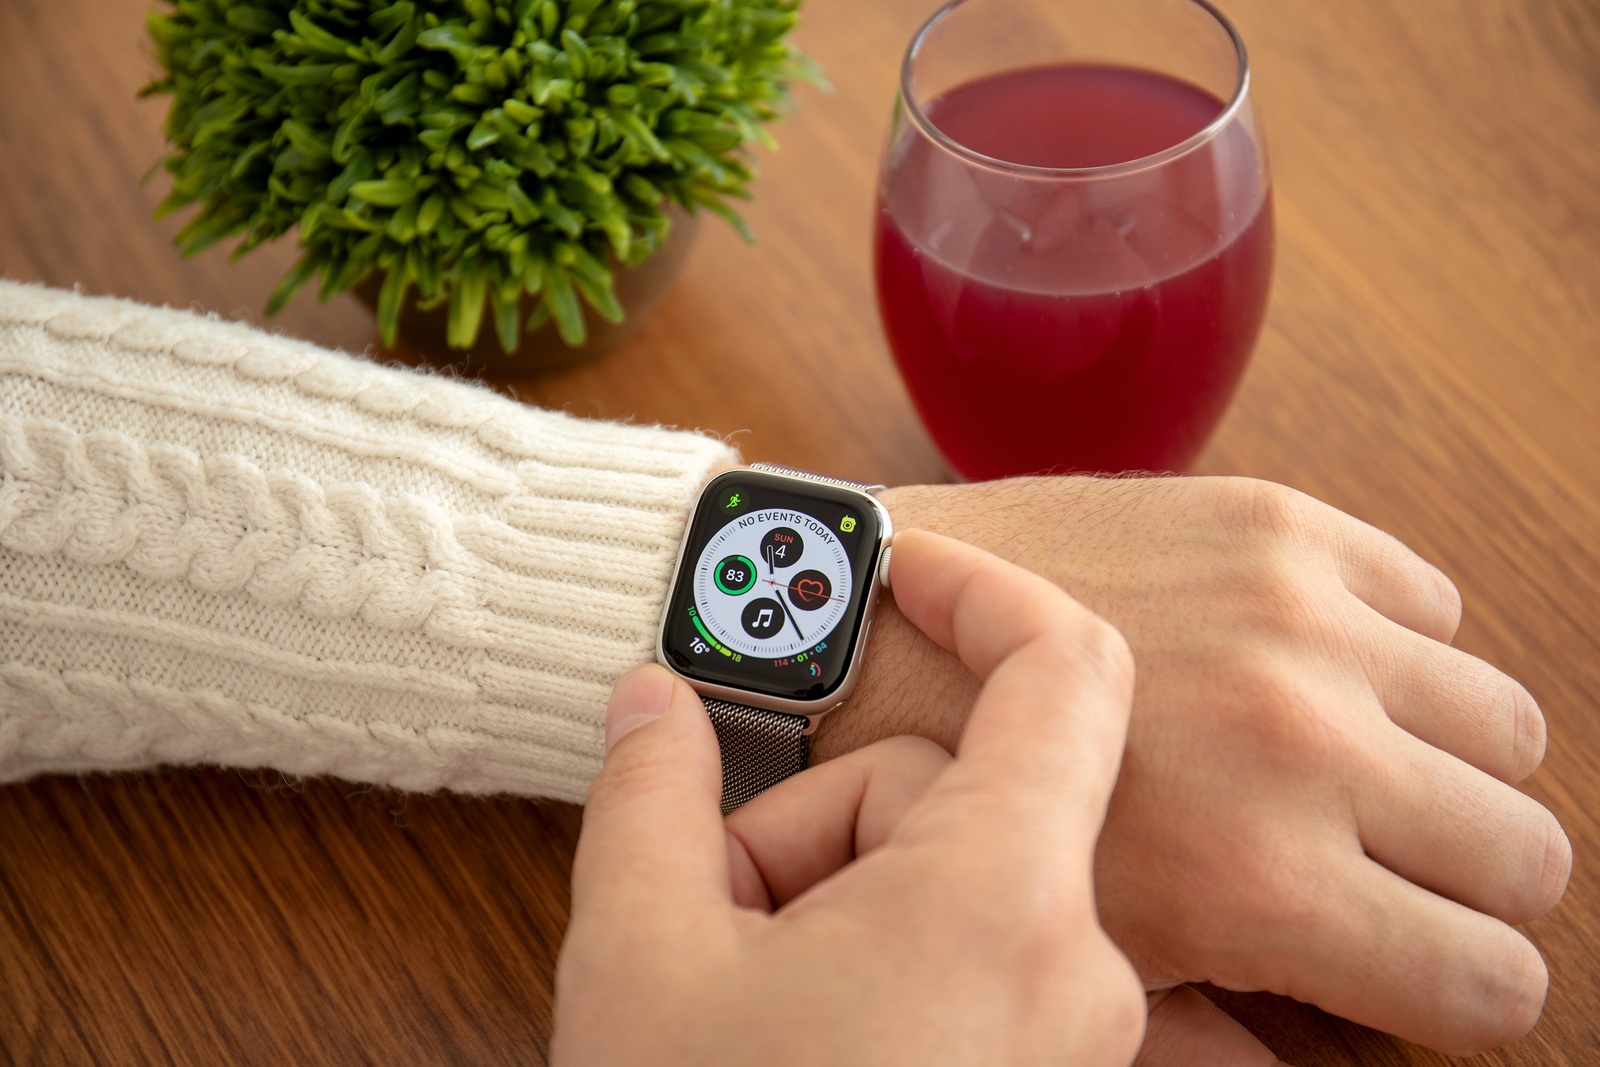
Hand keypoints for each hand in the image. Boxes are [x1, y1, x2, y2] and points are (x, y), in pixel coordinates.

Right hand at [553, 531, 1144, 1066]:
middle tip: (716, 912)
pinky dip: (889, 958)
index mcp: (999, 909)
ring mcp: (1075, 1043)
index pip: (1063, 668)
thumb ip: (648, 786)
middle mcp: (1077, 975)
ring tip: (745, 992)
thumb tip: (650, 698)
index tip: (900, 566)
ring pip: (954, 882)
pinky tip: (805, 1022)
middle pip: (950, 796)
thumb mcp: (642, 956)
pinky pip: (979, 958)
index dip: (981, 586)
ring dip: (836, 905)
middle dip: (817, 825)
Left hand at [820, 475, 1570, 1054]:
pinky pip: (1431, 599)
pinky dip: (1392, 646)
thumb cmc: (946, 805)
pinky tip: (1311, 665)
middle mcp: (1303, 742)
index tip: (1414, 963)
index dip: (1460, 991)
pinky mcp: (1272, 522)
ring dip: (1445, 757)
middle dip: (1468, 878)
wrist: (856, 630)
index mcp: (1261, 879)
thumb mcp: (1088, 954)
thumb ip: (1233, 1010)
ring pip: (1505, 722)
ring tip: (1354, 761)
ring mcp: (1297, 617)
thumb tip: (1328, 1045)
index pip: (1493, 984)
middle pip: (1526, 850)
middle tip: (1386, 865)